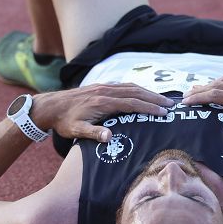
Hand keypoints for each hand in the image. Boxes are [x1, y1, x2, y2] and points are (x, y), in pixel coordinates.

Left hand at [30, 83, 174, 142]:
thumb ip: (93, 133)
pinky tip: (143, 94)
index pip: (132, 103)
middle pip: (136, 92)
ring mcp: (104, 86)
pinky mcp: (101, 86)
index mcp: (103, 102)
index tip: (164, 111)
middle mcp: (106, 91)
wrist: (50, 106)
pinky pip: (124, 86)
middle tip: (172, 103)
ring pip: (131, 87)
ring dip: (148, 92)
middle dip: (155, 97)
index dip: (149, 107)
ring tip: (162, 99)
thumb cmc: (64, 121)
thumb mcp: (76, 130)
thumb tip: (110, 138)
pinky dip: (137, 89)